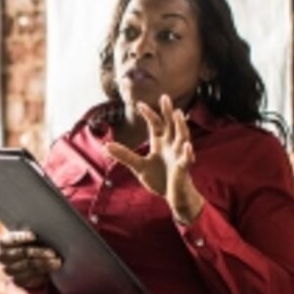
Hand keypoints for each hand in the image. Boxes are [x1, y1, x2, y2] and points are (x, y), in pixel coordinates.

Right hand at [0, 230, 61, 289]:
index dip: (21, 238)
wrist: (33, 259)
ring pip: (27, 266)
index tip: (35, 236)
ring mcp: (9, 270)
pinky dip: (41, 274)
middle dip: (38, 253)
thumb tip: (44, 228)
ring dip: (44, 264)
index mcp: (4, 242)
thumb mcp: (31, 235)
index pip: (8, 240)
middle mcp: (3, 257)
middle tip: (53, 253)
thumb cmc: (33, 243)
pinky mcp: (17, 281)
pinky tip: (51, 270)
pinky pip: (29, 278)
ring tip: (57, 262)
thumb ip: (32, 232)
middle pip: (20, 254)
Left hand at [106, 94, 205, 223]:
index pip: (156, 124)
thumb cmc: (159, 178)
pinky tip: (187, 146)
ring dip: (181, 126)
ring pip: (182, 137)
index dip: (149, 114)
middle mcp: (171, 145)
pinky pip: (187, 159)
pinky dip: (188, 153)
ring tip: (178, 114)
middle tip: (165, 98)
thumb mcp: (138, 166)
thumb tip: (105, 146)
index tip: (139, 104)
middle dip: (168, 112)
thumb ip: (124, 155)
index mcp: (160, 142)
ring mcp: (179, 155)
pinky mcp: (184, 168)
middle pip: (170, 125)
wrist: (173, 195)